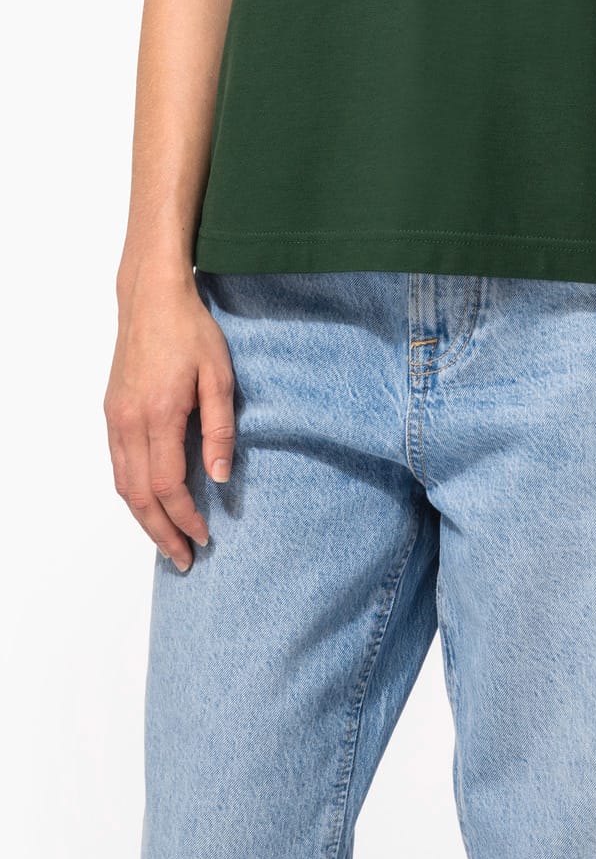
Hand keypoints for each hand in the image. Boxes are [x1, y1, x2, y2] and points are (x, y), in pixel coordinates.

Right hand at [105, 270, 235, 569]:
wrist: (151, 299)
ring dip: (144, 519)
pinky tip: (150, 504)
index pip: (168, 485)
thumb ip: (221, 428)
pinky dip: (132, 494)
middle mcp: (129, 423)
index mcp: (159, 415)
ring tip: (168, 540)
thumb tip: (221, 476)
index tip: (205, 536)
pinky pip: (118, 466)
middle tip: (183, 558)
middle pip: (139, 497)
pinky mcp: (111, 413)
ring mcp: (115, 419)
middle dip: (162, 532)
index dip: (185, 517)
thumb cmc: (191, 331)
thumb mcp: (220, 376)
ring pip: (123, 485)